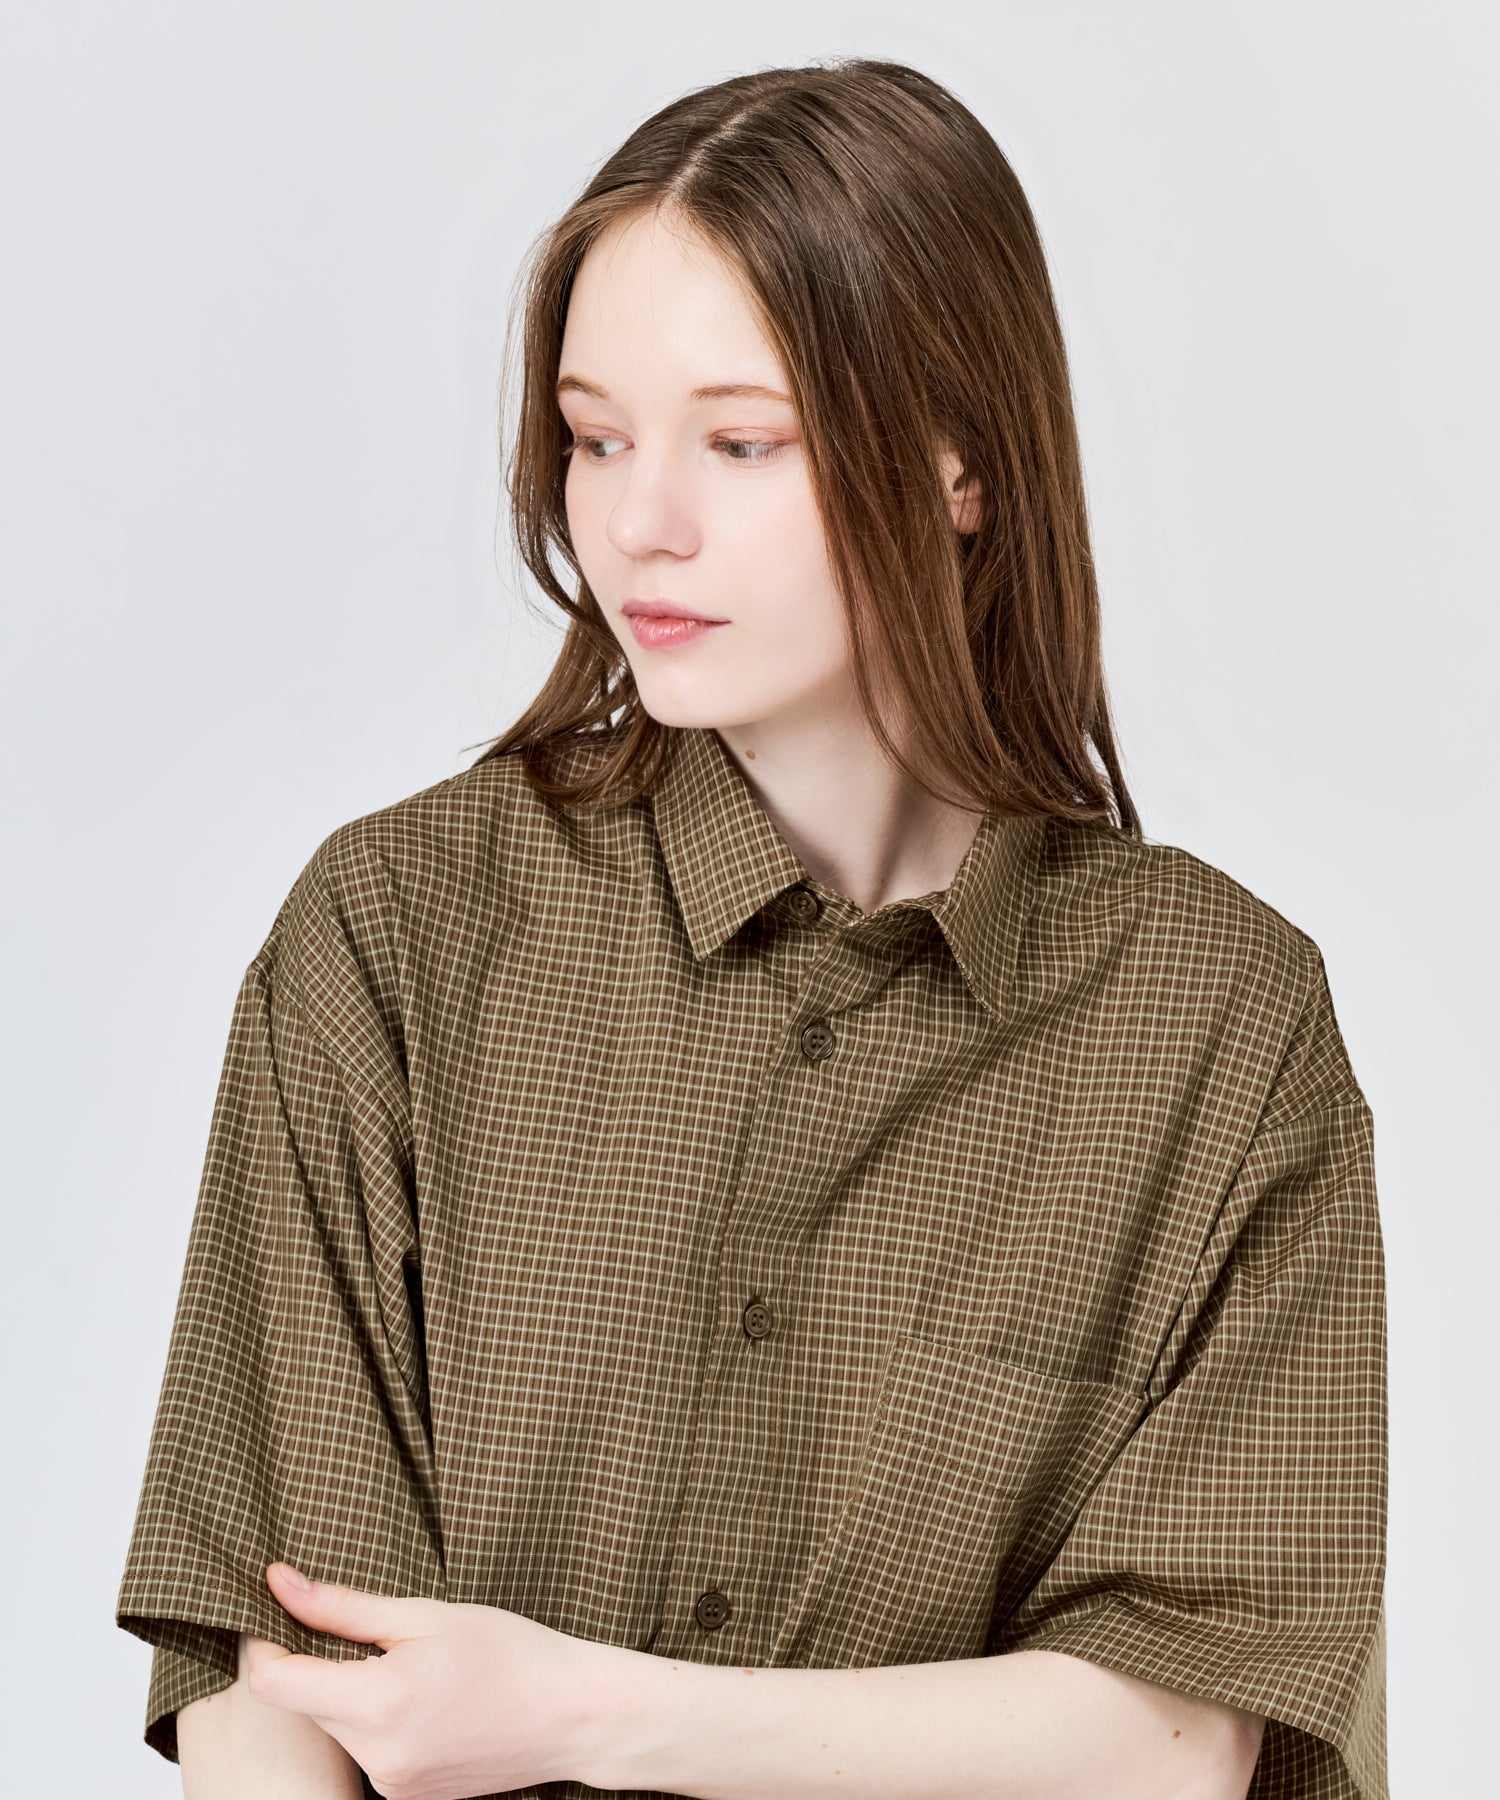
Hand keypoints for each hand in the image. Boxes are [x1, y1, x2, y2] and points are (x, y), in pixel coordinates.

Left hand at [247, 1561, 610, 1799]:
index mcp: (378, 1702)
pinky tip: (426, 1700)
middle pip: (307, 1705)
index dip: (262, 1645)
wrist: (570, 1715)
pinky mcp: (405, 1797)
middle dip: (319, 1664)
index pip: (274, 1686)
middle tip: (368, 1630)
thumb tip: (280, 1584)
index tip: (276, 1616)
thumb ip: (342, 1607)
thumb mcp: (425, 1614)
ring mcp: (391, 1784)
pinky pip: (367, 1752)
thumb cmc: (509, 1654)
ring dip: (351, 1694)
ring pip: (337, 1728)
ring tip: (411, 1667)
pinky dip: (378, 1721)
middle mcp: (376, 1755)